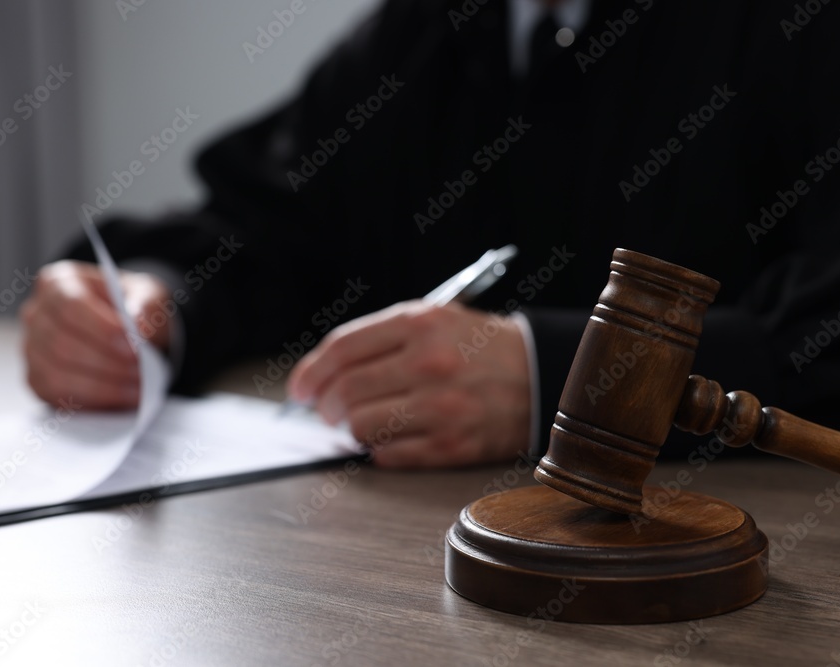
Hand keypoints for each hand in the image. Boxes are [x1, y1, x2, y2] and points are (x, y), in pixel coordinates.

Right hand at [20, 260, 172, 409]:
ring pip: (57, 373)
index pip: (70, 305)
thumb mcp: (149, 296)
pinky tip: (125, 397)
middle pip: (61, 344)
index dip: (101, 329)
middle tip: (143, 370)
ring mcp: (32, 348)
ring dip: (103, 385)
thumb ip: (145, 307)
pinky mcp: (38, 379)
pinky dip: (96, 400)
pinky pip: (58, 395)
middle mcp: (36, 313)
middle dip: (107, 362)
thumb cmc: (133, 307)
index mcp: (59, 282)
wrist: (130, 330)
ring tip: (140, 385)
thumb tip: (138, 327)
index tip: (134, 347)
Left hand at [287, 301, 530, 467]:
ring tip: (360, 423)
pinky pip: (389, 454)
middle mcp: (430, 363)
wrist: (539, 375)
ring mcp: (442, 406)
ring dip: (351, 429)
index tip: (299, 389)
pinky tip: (389, 438)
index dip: (310, 373)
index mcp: (421, 324)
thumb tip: (322, 376)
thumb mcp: (433, 319)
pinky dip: (378, 449)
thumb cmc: (478, 347)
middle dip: (326, 406)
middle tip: (328, 410)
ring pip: (361, 427)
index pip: (342, 350)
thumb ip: (379, 339)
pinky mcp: (452, 444)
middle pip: (345, 392)